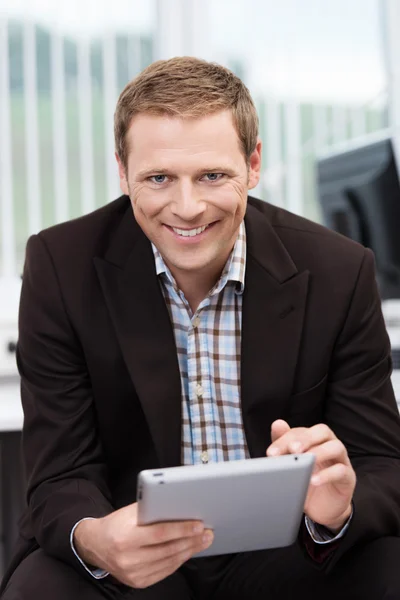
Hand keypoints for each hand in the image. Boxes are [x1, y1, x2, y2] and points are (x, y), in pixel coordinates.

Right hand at [73, 503, 212, 588]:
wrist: (95, 544)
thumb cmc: (116, 524)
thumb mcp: (130, 512)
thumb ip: (152, 511)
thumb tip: (180, 508)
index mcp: (125, 537)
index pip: (160, 534)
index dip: (182, 529)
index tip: (198, 525)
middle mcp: (128, 558)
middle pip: (168, 550)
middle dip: (191, 541)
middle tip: (207, 533)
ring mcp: (132, 573)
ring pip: (169, 562)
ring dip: (189, 551)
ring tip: (202, 541)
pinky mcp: (137, 582)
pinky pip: (164, 571)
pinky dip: (178, 561)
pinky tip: (187, 551)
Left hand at [266, 420, 355, 531]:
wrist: (323, 508)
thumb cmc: (306, 481)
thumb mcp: (292, 464)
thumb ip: (285, 445)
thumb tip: (277, 424)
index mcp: (315, 439)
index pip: (301, 431)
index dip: (285, 439)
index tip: (272, 453)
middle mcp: (329, 445)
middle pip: (323, 431)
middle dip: (306, 438)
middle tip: (292, 449)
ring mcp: (341, 460)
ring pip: (336, 447)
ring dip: (320, 452)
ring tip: (305, 461)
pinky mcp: (348, 478)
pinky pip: (341, 471)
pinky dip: (327, 475)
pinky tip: (313, 480)